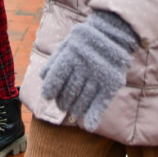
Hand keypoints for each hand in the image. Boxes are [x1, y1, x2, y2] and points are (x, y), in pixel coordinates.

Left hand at [40, 10, 138, 129]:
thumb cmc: (86, 39)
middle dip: (62, 101)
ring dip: (75, 109)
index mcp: (71, 54)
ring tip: (73, 110)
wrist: (114, 32)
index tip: (48, 96)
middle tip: (62, 104)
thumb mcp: (68, 43)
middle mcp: (84, 66)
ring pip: (82, 100)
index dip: (50, 90)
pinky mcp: (111, 82)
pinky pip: (100, 103)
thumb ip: (55, 60)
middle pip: (68, 93)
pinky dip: (93, 116)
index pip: (55, 79)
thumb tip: (42, 78)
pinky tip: (88, 125)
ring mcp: (98, 75)